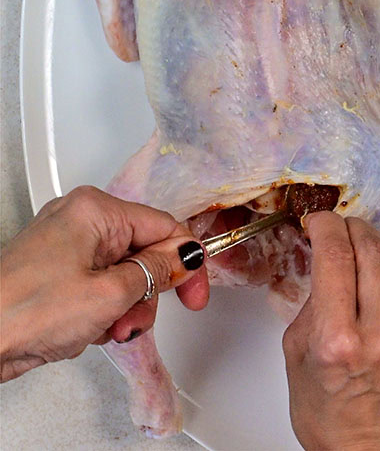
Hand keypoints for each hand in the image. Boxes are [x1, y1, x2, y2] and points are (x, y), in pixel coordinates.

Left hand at [0, 185, 207, 381]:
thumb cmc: (25, 310)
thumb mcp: (112, 294)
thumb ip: (158, 271)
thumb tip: (186, 256)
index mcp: (95, 210)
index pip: (165, 227)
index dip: (186, 263)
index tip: (194, 295)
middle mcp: (79, 219)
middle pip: (144, 253)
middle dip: (147, 294)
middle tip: (135, 319)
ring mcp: (65, 245)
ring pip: (123, 274)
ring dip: (124, 308)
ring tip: (107, 329)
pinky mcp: (54, 271)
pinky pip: (99, 285)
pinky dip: (102, 310)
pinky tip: (89, 329)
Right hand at [283, 212, 379, 450]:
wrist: (365, 450)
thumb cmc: (326, 413)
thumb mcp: (296, 356)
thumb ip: (311, 305)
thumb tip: (323, 264)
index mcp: (337, 339)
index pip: (336, 257)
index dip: (327, 226)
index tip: (320, 221)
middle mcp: (378, 335)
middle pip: (372, 251)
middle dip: (353, 228)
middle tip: (341, 226)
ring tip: (366, 245)